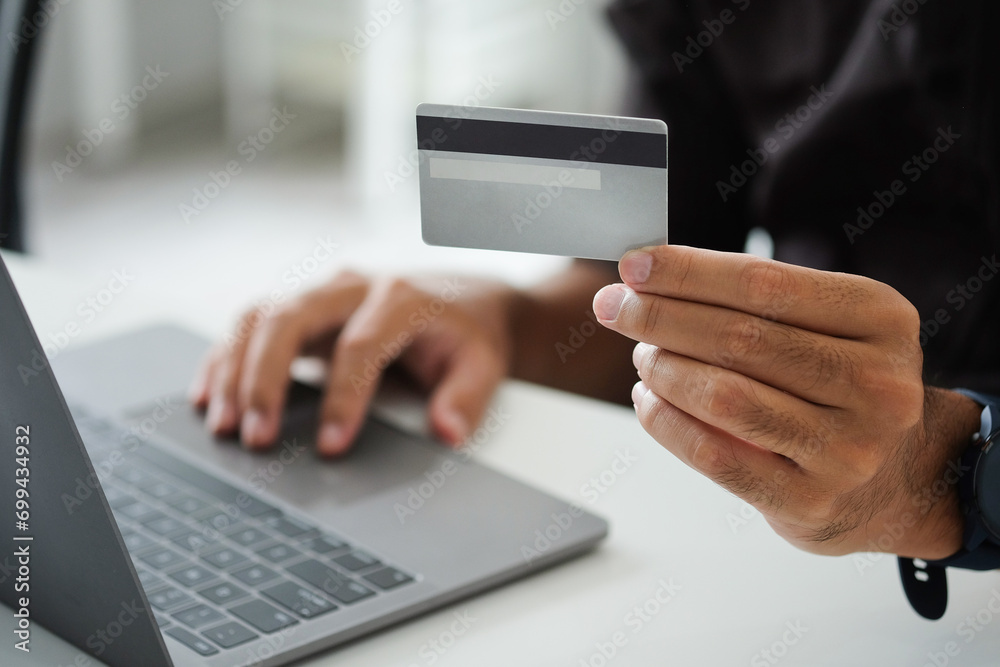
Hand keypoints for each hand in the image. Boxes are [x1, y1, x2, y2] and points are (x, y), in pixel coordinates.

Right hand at [189, 271, 514, 455]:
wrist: (460, 299)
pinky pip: (248, 324)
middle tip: (255, 437)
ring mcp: (319, 293)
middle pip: (291, 319)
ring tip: (222, 426)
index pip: (360, 345)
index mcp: (400, 298)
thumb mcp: (483, 365)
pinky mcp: (298, 309)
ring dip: (234, 370)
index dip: (343, 398)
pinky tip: (207, 396)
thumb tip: (446, 432)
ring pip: (260, 317)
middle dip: (266, 379)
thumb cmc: (466, 335)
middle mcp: (351, 286)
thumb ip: (467, 398)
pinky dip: (223, 358)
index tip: (331, 448)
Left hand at [594, 245, 980, 558]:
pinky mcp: (810, 501)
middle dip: (660, 317)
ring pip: (725, 397)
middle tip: (615, 306)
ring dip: (663, 369)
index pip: (764, 283)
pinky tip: (648, 401)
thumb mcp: (834, 325)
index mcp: (881, 320)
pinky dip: (667, 423)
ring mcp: (848, 449)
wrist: (896, 478)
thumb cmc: (841, 384)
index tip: (634, 265)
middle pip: (740, 338)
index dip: (688, 272)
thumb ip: (759, 299)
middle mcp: (876, 384)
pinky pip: (716, 456)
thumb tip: (648, 277)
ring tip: (642, 355)